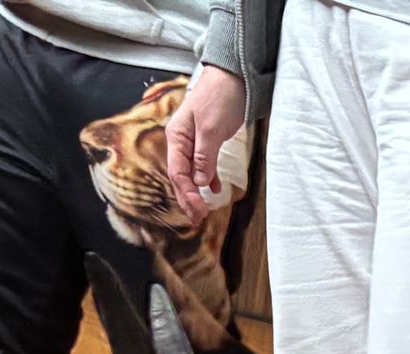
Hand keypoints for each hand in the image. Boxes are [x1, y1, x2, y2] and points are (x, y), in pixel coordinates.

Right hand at [165, 65, 246, 228]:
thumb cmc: (220, 97)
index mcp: (176, 136)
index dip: (187, 194)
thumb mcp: (211, 129)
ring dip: (195, 192)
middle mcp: (180, 140)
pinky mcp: (206, 141)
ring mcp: (192, 141)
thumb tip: (198, 182)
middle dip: (188, 198)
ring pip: (190, 173)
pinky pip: (202, 165)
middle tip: (198, 221)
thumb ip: (204, 156)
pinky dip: (207, 179)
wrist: (233, 78)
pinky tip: (214, 190)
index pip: (177, 172)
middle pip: (180, 176)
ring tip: (202, 211)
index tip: (200, 211)